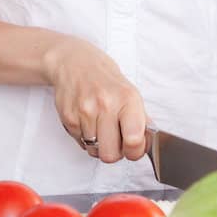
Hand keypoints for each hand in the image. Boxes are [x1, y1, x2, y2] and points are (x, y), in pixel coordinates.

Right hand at [42, 36, 149, 162]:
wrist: (73, 62)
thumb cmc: (104, 78)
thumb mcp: (130, 92)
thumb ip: (140, 119)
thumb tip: (147, 143)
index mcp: (127, 98)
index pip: (134, 141)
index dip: (135, 151)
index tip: (133, 148)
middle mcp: (106, 104)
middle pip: (110, 155)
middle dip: (114, 152)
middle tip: (115, 140)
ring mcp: (84, 111)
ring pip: (94, 151)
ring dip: (98, 144)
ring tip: (99, 126)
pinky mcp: (68, 117)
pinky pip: (80, 142)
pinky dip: (85, 137)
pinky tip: (87, 121)